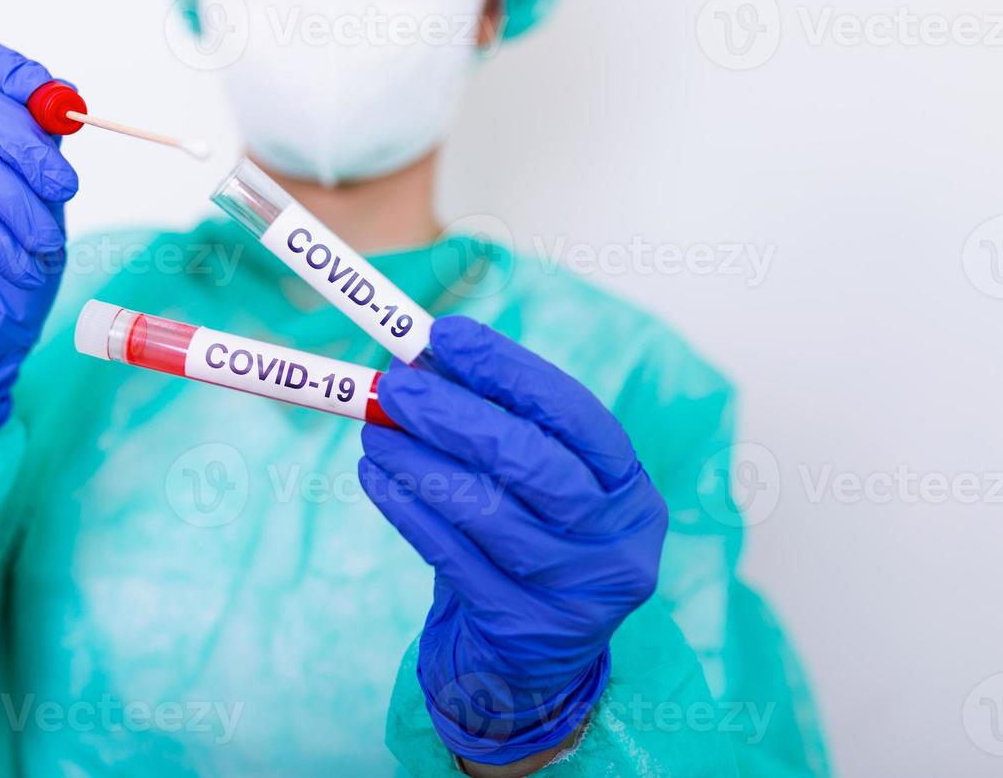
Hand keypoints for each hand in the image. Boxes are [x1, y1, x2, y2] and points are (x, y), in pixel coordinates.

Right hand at [0, 28, 78, 446]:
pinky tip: (14, 262)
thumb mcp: (44, 210)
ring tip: (43, 242)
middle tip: (65, 185)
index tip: (54, 96)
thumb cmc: (5, 280)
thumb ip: (44, 156)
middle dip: (23, 134)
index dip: (6, 63)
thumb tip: (62, 106)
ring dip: (13, 194)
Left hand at [360, 316, 667, 765]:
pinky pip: (454, 558)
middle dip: (455, 414)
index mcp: (628, 487)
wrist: (528, 666)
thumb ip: (492, 424)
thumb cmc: (526, 548)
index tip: (446, 335)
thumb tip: (419, 358)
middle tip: (394, 385)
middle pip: (532, 461)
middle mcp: (618, 540)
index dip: (509, 370)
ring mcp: (577, 592)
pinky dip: (409, 511)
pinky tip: (376, 477)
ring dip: (420, 461)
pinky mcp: (524, 629)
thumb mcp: (530, 485)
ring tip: (374, 428)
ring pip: (488, 510)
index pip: (575, 413)